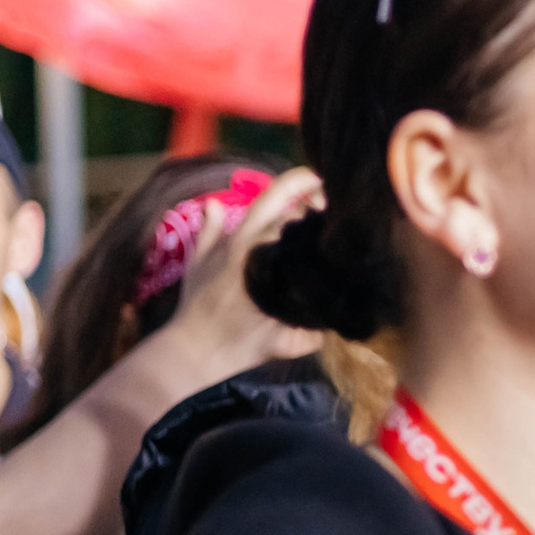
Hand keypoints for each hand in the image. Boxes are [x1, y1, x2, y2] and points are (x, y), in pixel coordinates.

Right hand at [171, 165, 322, 367]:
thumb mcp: (197, 264)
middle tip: (330, 220)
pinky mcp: (293, 315)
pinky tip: (338, 285)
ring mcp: (278, 284)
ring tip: (331, 252)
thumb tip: (216, 205)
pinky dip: (331, 290)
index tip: (317, 183)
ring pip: (316, 253)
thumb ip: (209, 232)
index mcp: (242, 239)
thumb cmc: (197, 306)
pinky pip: (324, 296)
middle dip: (320, 217)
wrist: (198, 351)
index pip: (276, 195)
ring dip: (324, 250)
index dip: (303, 183)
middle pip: (304, 222)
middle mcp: (260, 255)